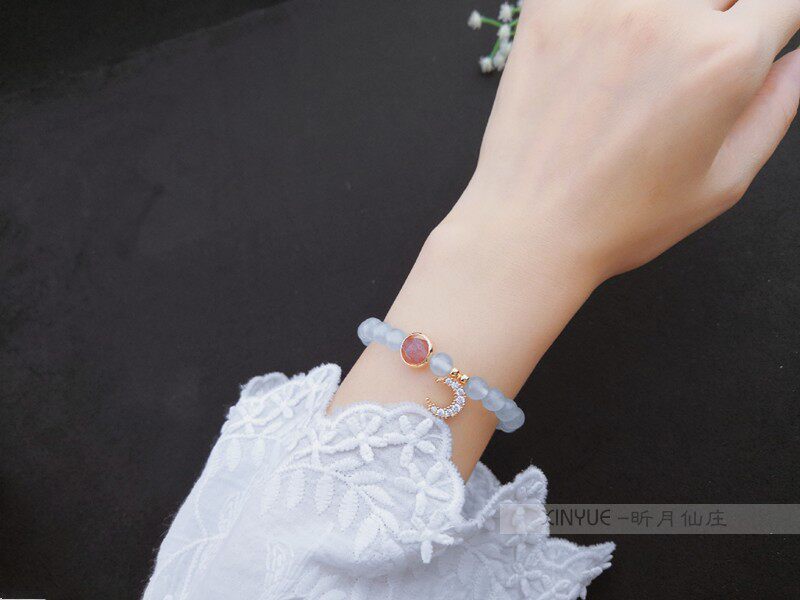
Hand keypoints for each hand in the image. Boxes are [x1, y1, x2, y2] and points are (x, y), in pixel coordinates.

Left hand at [451, 0, 799, 283]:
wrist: (529, 228)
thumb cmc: (623, 219)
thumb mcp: (723, 182)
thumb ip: (776, 110)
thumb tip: (798, 59)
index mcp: (726, 58)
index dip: (774, 21)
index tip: (756, 37)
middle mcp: (669, 15)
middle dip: (720, 17)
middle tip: (682, 68)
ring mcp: (603, 3)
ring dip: (664, 17)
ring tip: (636, 68)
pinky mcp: (550, 7)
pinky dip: (601, 12)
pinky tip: (598, 51)